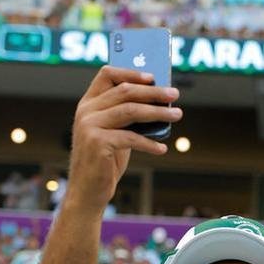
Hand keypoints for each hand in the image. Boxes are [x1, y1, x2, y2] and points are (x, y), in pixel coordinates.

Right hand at [67, 66, 181, 212]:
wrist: (87, 190)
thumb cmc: (105, 161)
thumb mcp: (115, 133)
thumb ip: (128, 116)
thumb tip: (160, 102)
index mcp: (89, 103)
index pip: (107, 75)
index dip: (131, 72)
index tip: (154, 77)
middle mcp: (86, 111)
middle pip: (125, 90)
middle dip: (153, 92)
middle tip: (174, 95)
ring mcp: (89, 126)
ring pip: (131, 110)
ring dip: (158, 112)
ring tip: (176, 116)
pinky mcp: (97, 143)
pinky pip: (131, 137)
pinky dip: (150, 143)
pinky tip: (162, 149)